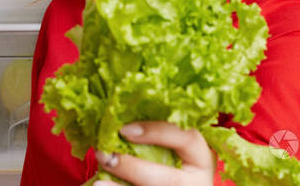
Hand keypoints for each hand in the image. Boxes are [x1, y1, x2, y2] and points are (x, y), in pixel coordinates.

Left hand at [93, 121, 213, 185]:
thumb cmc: (176, 163)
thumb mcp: (178, 150)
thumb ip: (159, 136)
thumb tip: (119, 119)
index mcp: (201, 159)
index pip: (187, 139)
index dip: (156, 132)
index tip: (124, 130)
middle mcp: (197, 183)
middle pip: (168, 178)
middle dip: (133, 167)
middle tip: (104, 155)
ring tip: (98, 182)